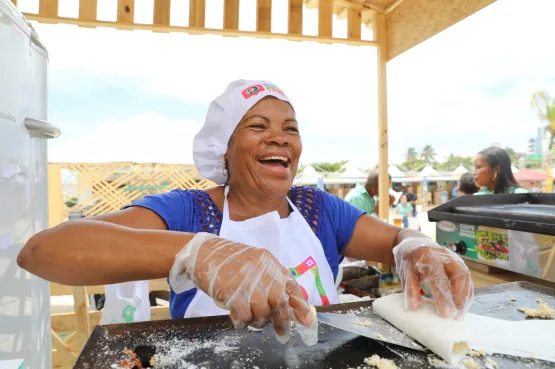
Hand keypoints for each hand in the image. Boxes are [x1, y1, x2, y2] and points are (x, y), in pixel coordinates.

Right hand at [169, 233, 313, 341]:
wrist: (203, 252)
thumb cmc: (229, 261)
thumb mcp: (255, 264)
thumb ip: (271, 280)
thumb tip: (288, 303)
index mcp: (270, 264)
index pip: (291, 286)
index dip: (300, 306)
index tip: (307, 321)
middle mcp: (262, 272)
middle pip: (280, 303)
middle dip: (282, 322)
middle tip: (282, 334)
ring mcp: (247, 282)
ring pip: (262, 312)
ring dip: (258, 321)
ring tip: (250, 318)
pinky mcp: (232, 293)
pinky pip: (244, 316)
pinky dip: (242, 322)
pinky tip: (238, 318)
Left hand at [393, 238, 472, 318]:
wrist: (415, 243)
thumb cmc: (409, 259)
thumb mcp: (404, 271)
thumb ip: (410, 289)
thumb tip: (414, 307)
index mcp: (427, 255)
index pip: (438, 277)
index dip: (443, 296)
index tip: (446, 314)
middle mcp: (444, 255)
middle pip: (458, 276)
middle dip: (459, 298)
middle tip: (456, 316)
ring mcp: (454, 258)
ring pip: (465, 278)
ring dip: (465, 298)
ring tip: (459, 314)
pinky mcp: (460, 263)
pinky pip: (467, 279)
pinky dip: (466, 293)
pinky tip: (462, 305)